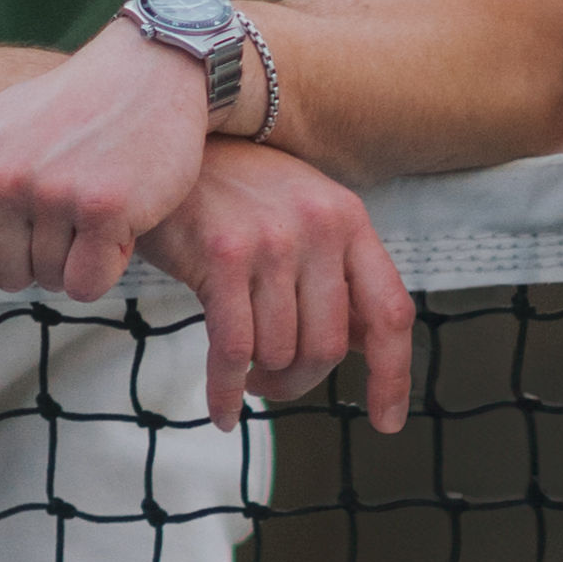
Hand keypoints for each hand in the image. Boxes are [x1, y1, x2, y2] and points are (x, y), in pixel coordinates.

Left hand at [0, 21, 212, 313]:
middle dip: (40, 262)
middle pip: (8, 276)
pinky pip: (89, 283)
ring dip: (79, 261)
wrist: (147, 70)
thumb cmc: (68, 109)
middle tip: (69, 216)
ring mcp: (55, 192)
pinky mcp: (106, 208)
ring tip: (97, 208)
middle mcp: (5, 176)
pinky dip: (108, 268)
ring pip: (53, 281)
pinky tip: (122, 223)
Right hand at [140, 135, 417, 433]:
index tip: (386, 421)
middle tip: (275, 381)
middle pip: (329, 346)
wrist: (169, 140)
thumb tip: (366, 346)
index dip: (394, 375)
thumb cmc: (235, 189)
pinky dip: (227, 392)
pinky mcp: (222, 256)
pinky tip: (224, 409)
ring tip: (247, 373)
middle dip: (302, 380)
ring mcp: (272, 241)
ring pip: (280, 352)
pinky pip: (233, 351)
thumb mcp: (302, 214)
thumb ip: (337, 274)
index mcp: (349, 220)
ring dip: (263, 379)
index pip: (390, 311)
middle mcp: (318, 228)